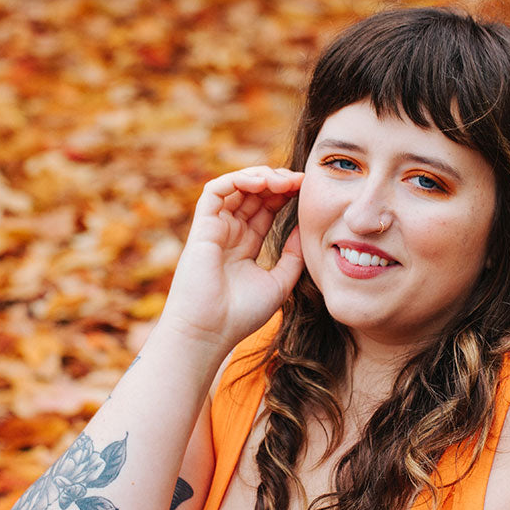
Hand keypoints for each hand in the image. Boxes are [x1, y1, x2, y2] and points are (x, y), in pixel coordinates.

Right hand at [160, 166, 303, 350]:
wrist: (211, 331)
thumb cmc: (241, 315)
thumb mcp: (280, 282)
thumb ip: (293, 255)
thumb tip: (306, 229)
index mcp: (246, 245)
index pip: (266, 208)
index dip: (285, 195)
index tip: (308, 190)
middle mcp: (229, 233)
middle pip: (253, 194)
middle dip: (277, 182)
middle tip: (301, 180)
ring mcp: (215, 229)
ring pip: (235, 187)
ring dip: (260, 177)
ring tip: (283, 180)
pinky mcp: (201, 227)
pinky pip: (216, 191)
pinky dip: (237, 180)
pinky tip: (261, 183)